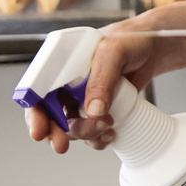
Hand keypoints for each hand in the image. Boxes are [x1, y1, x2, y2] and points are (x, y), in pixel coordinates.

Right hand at [25, 18, 163, 154]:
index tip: (40, 131)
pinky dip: (98, 138)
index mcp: (60, 66)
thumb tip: (94, 111)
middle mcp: (67, 84)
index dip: (34, 113)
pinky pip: (91, 131)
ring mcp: (81, 99)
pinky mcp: (98, 110)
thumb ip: (102, 80)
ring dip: (86, 134)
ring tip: (106, 127)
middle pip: (49, 115)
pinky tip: (110, 133)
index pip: (36, 92)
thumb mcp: (113, 53)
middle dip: (56, 133)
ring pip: (72, 127)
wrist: (152, 48)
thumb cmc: (128, 40)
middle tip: (62, 145)